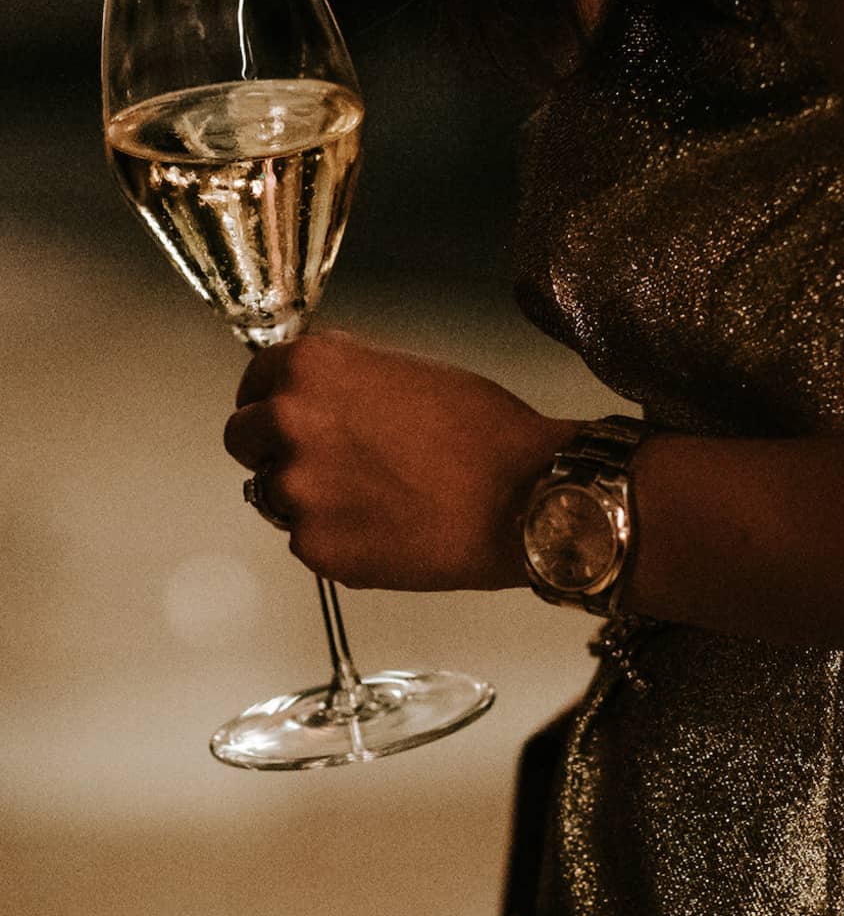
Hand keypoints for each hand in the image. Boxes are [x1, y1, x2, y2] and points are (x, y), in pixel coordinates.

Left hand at [223, 332, 574, 590]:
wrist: (526, 496)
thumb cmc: (485, 431)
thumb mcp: (406, 370)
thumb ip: (342, 379)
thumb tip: (309, 395)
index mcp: (310, 366)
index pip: (253, 381)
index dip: (274, 399)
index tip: (289, 415)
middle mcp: (290, 421)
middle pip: (244, 439)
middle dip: (277, 450)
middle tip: (332, 465)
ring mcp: (297, 490)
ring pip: (276, 496)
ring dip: (312, 499)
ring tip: (379, 500)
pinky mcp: (315, 548)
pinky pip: (308, 543)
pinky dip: (340, 541)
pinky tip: (391, 529)